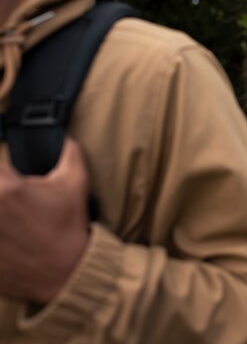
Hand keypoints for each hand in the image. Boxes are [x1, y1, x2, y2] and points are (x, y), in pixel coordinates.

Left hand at [0, 138, 89, 303]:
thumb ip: (68, 152)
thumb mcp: (76, 183)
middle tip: (11, 201)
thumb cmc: (68, 227)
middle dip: (0, 189)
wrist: (65, 273)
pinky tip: (5, 235)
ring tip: (8, 218)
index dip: (3, 173)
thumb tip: (63, 137)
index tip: (12, 181)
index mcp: (8, 188)